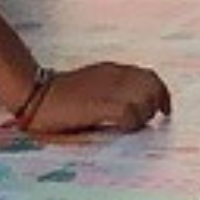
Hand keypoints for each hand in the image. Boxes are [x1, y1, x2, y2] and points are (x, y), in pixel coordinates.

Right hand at [24, 62, 171, 134]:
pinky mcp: (99, 105)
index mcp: (112, 71)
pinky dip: (131, 122)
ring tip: (131, 126)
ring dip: (143, 115)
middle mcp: (114, 76)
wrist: (35, 95)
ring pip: (144, 99)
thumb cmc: (60, 96)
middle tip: (150, 120)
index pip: (149, 76)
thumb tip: (131, 107)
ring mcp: (107, 90)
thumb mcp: (91, 85)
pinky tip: (121, 128)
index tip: (165, 109)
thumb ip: (111, 91)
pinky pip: (128, 112)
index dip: (162, 92)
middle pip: (151, 85)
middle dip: (156, 104)